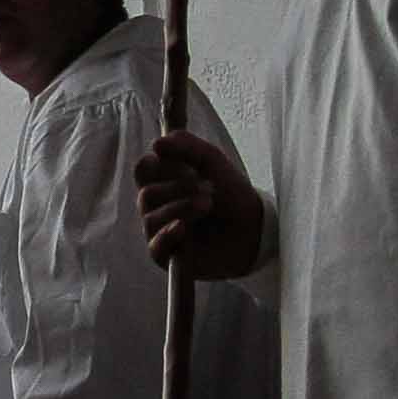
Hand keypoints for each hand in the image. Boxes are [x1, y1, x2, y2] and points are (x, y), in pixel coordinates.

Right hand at [135, 124, 266, 278]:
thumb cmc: (231, 195)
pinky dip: (169, 233)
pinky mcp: (167, 255)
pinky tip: (184, 227)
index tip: (176, 162)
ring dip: (182, 207)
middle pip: (146, 192)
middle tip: (206, 187)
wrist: (254, 230)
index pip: (143, 170)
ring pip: (151, 216)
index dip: (154, 163)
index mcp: (164, 182)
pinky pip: (157, 244)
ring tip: (208, 205)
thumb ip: (187, 147)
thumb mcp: (213, 163)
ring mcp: (159, 231)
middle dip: (177, 186)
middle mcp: (157, 207)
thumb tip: (156, 143)